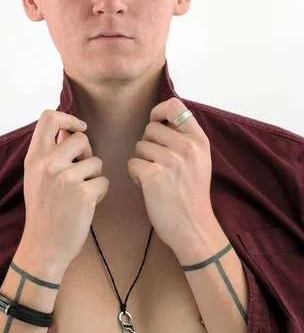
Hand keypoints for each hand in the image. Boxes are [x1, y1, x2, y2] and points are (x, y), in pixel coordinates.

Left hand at [127, 97, 217, 256]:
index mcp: (199, 140)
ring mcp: (170, 161)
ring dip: (142, 162)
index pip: (175, 105)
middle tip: (160, 165)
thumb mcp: (199, 160)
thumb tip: (161, 118)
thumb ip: (184, 138)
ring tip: (157, 178)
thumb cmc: (191, 194)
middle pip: (150, 128)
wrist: (193, 227)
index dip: (159, 111)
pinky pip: (132, 163)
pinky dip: (136, 175)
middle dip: (149, 145)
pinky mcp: (152, 176)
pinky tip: (149, 187)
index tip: (156, 123)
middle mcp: (186, 147)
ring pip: (139, 146)